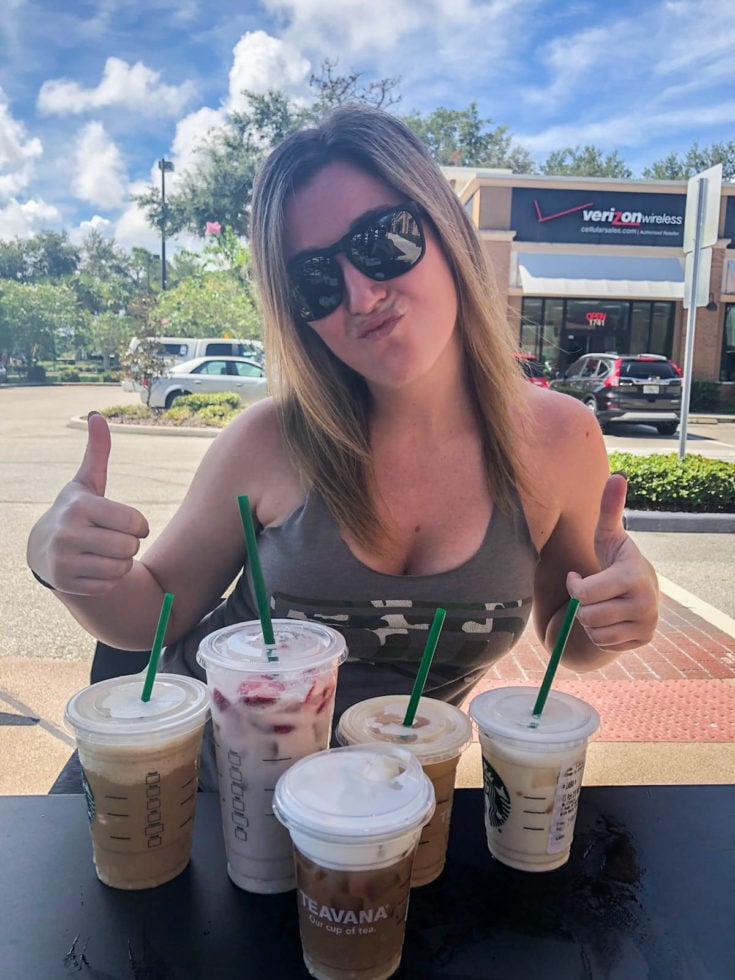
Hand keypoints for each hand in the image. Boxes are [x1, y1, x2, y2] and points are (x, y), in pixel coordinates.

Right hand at [27, 413, 149, 594]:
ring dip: (122, 562)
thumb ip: (97, 452)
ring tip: (105, 552)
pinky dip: (109, 579)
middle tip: (114, 539)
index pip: (135, 522)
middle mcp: (69, 533)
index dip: (140, 525)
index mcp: (80, 506)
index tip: (129, 523)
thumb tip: (97, 415)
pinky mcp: (66, 583)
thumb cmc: (75, 511)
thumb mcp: (86, 483)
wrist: (42, 548)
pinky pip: (109, 585)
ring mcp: (65, 560)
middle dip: (130, 544)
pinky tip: (93, 567)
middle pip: (130, 547)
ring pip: (121, 567)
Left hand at [566, 473, 657, 650]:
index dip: (575, 586)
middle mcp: (645, 602)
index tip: (578, 577)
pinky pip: (605, 645)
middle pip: (588, 615)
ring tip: (601, 604)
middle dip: (582, 605)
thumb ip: (610, 508)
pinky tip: (611, 618)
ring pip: (595, 632)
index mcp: (633, 576)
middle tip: (591, 593)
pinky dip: (601, 634)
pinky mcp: (644, 640)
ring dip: (589, 620)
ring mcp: (647, 623)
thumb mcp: (609, 535)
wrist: (641, 586)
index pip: (586, 593)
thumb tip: (616, 476)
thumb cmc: (615, 558)